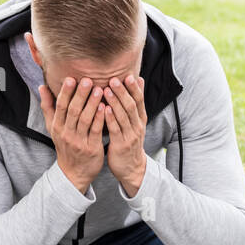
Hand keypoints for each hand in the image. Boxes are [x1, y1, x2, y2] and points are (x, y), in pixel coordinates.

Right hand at [39, 77, 104, 192]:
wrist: (74, 173)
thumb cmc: (65, 146)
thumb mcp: (53, 128)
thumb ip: (48, 107)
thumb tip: (42, 86)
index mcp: (57, 126)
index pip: (60, 106)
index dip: (65, 92)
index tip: (70, 78)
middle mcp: (66, 133)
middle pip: (73, 111)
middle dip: (80, 95)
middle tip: (88, 79)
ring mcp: (79, 141)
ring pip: (85, 120)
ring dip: (92, 104)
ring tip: (99, 89)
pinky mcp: (91, 148)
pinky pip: (95, 131)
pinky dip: (99, 119)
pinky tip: (105, 107)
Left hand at [101, 74, 147, 195]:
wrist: (132, 168)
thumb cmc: (130, 141)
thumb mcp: (136, 122)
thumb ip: (135, 102)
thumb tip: (139, 79)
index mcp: (140, 120)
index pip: (139, 101)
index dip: (134, 89)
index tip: (128, 76)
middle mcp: (137, 126)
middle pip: (131, 106)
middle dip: (123, 92)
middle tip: (114, 79)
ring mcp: (130, 136)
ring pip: (124, 116)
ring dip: (115, 102)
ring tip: (106, 90)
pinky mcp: (121, 145)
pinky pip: (116, 129)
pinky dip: (110, 118)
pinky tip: (104, 109)